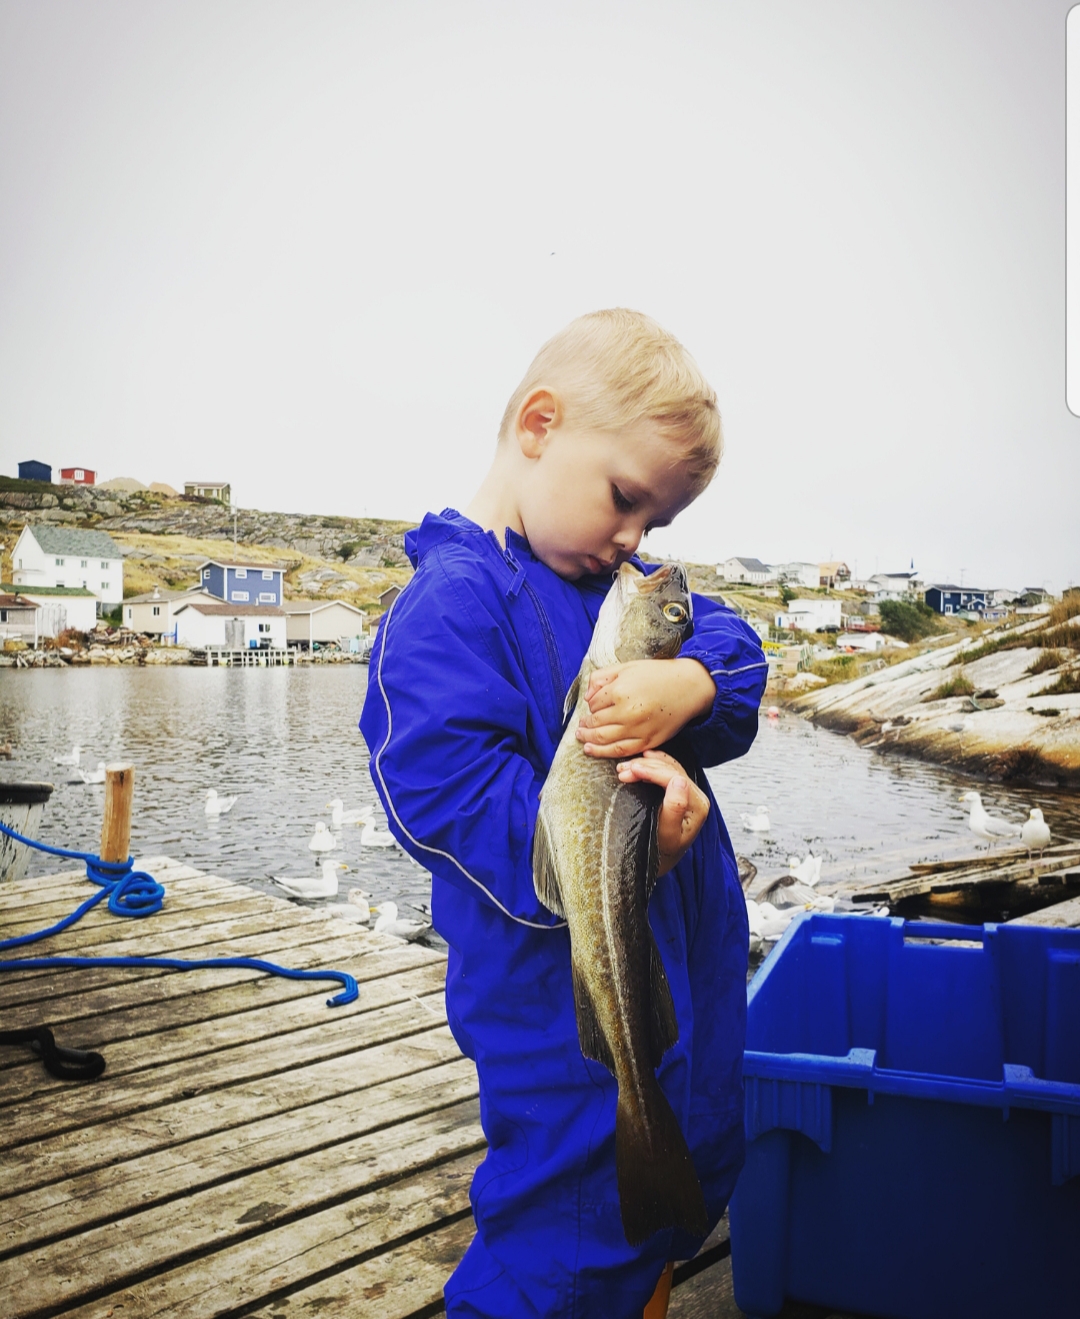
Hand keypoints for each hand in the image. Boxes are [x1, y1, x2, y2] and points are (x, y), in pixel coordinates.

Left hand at [576, 658, 715, 757]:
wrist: (688, 687)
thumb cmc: (658, 675)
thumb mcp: (627, 667)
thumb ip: (602, 678)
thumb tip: (588, 697)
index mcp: (620, 691)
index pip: (594, 704)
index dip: (591, 706)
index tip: (592, 706)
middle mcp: (627, 712)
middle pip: (596, 724)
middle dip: (585, 727)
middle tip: (580, 728)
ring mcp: (638, 729)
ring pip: (605, 740)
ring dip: (590, 742)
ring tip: (583, 740)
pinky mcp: (648, 740)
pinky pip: (621, 751)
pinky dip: (605, 753)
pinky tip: (595, 751)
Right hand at [617, 749, 709, 873]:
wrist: (660, 861)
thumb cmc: (661, 851)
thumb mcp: (666, 834)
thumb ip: (674, 808)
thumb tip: (679, 781)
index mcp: (698, 806)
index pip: (675, 778)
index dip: (651, 771)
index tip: (629, 771)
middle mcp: (697, 796)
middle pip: (671, 770)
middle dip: (645, 767)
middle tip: (622, 770)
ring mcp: (689, 792)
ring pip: (668, 767)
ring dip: (646, 763)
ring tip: (625, 767)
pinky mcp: (680, 791)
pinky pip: (668, 769)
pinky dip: (654, 762)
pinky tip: (644, 757)